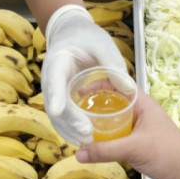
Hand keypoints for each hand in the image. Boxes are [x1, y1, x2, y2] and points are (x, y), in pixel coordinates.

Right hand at [43, 5, 128, 144]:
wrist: (72, 34)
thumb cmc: (87, 38)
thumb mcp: (102, 45)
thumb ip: (113, 64)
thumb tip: (128, 88)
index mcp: (59, 62)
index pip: (55, 81)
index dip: (56, 97)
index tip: (58, 111)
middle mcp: (51, 79)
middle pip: (56, 105)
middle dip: (70, 122)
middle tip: (86, 135)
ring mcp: (53, 92)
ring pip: (57, 116)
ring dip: (69, 131)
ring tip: (87, 143)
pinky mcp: (60, 100)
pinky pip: (63, 119)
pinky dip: (71, 130)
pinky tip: (83, 140)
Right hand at [76, 94, 179, 178]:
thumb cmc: (169, 154)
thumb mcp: (134, 149)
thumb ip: (106, 150)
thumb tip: (79, 153)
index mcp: (142, 104)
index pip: (117, 84)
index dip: (98, 83)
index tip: (79, 89)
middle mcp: (139, 113)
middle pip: (112, 102)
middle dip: (94, 104)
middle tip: (74, 109)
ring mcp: (138, 129)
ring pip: (113, 121)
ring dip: (98, 124)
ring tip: (78, 126)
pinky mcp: (137, 144)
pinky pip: (116, 137)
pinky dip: (104, 139)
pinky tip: (92, 145)